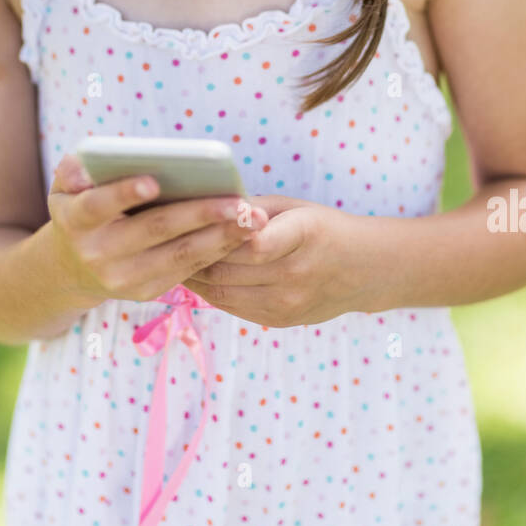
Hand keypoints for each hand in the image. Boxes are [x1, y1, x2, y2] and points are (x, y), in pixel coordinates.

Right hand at [47, 154, 269, 305]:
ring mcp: (124, 279)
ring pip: (179, 255)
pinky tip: (243, 233)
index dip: (125, 194)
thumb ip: (72, 170)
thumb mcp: (64, 188)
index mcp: (76, 221)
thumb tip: (84, 166)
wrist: (72, 270)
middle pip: (155, 230)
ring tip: (252, 219)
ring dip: (220, 237)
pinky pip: (188, 269)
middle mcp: (98, 254)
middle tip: (237, 202)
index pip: (99, 205)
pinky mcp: (147, 291)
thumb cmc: (79, 210)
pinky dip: (217, 250)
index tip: (153, 180)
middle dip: (199, 215)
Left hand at [182, 193, 365, 327]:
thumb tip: (200, 207)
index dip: (217, 233)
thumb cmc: (322, 227)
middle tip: (160, 240)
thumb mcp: (294, 207)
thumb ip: (252, 210)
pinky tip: (192, 276)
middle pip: (227, 267)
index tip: (186, 220)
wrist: (366, 270)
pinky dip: (208, 291)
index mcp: (304, 234)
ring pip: (223, 291)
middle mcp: (297, 272)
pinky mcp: (281, 319)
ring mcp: (289, 302)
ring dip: (192, 276)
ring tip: (167, 258)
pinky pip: (232, 306)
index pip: (253, 241)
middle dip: (190, 254)